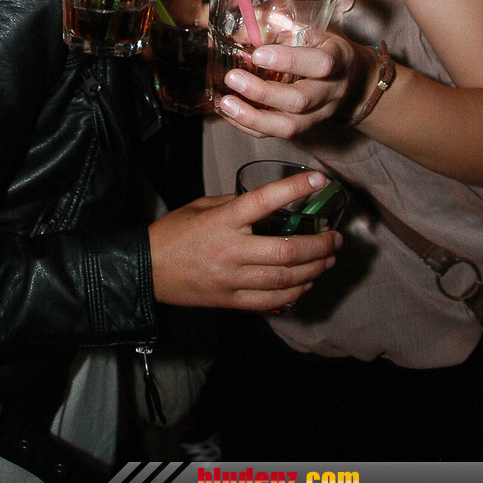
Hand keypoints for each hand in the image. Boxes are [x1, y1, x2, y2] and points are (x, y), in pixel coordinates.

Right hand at [149, 169, 340, 311]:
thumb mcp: (201, 206)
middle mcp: (230, 251)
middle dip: (319, 244)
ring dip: (314, 269)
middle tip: (335, 237)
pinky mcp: (231, 301)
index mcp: (222, 221)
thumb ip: (234, 203)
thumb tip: (268, 202)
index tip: (319, 180)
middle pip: (286, 250)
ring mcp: (232, 280)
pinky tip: (306, 282)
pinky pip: (272, 301)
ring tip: (328, 259)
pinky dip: (295, 293)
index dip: (294, 189)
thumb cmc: (174, 233)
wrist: (147, 270)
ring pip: (285, 279)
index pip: (264, 201)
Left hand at [215, 34, 374, 138]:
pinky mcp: (305, 127)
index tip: (257, 55)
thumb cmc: (324, 46)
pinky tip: (230, 114)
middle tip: (233, 78)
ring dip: (254, 118)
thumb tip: (240, 29)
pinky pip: (277, 134)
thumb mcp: (311, 27)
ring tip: (226, 104)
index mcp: (338, 59)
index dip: (289, 61)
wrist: (351, 78)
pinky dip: (250, 126)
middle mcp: (331, 91)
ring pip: (289, 125)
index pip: (320, 63)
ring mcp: (319, 113)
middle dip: (263, 93)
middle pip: (300, 100)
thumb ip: (278, 25)